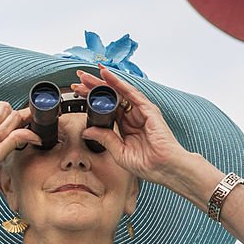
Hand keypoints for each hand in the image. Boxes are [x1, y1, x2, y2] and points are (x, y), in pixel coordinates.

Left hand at [71, 66, 192, 183]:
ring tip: (86, 75)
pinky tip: (106, 75)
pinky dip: (118, 82)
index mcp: (126, 128)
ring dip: (102, 82)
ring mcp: (141, 112)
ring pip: (118, 92)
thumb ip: (105, 139)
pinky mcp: (148, 109)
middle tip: (79, 78)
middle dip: (94, 87)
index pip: (107, 109)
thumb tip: (87, 131)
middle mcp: (133, 117)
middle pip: (111, 98)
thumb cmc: (149, 164)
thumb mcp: (120, 153)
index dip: (92, 100)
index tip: (79, 94)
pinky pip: (131, 93)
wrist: (164, 168)